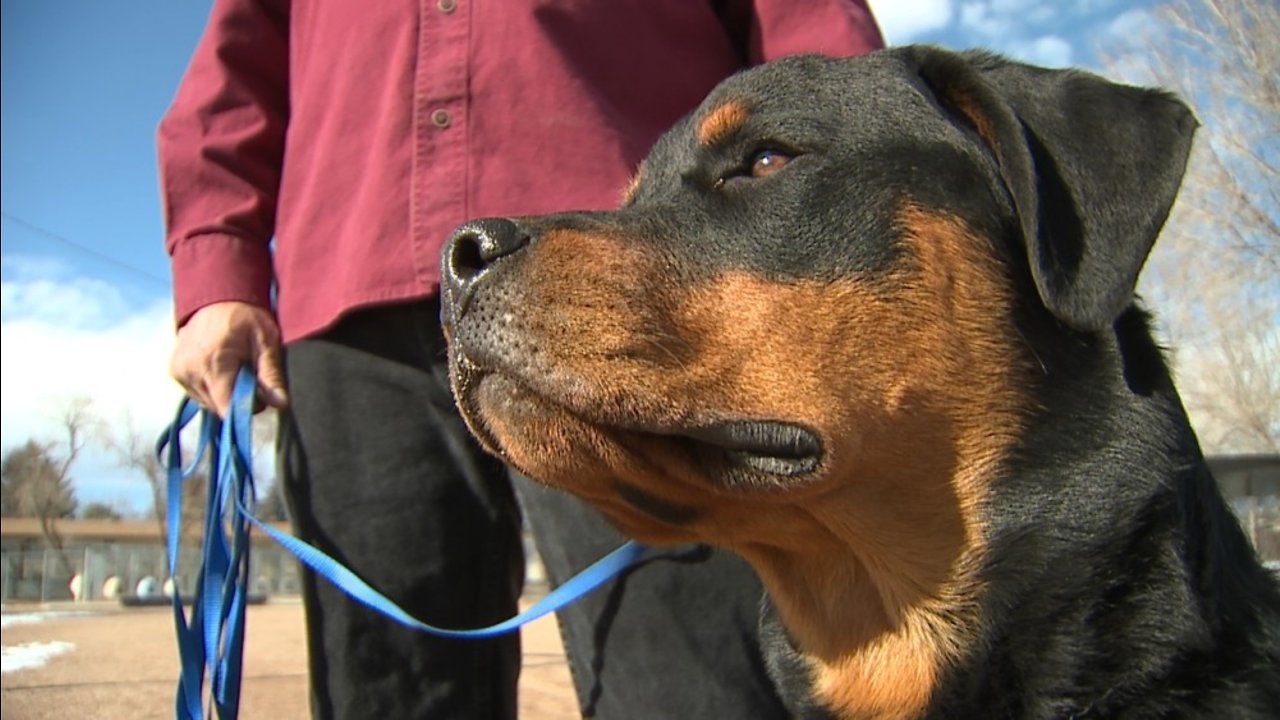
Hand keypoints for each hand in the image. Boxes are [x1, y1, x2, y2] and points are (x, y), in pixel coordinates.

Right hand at [170, 301, 287, 417]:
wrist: (217, 296)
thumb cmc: (246, 317)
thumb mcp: (266, 342)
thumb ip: (271, 374)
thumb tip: (280, 404)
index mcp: (212, 364)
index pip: (226, 408)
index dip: (247, 408)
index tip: (259, 395)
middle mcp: (189, 371)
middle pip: (217, 408)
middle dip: (237, 400)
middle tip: (250, 376)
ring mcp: (178, 371)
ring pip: (207, 403)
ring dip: (223, 394)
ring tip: (234, 369)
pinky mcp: (174, 371)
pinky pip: (196, 393)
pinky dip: (211, 388)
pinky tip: (220, 369)